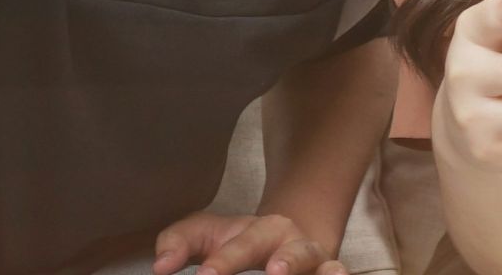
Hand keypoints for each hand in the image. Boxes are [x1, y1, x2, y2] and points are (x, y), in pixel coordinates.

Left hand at [151, 211, 344, 274]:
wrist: (289, 240)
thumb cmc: (240, 243)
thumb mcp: (209, 237)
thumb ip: (180, 243)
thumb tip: (161, 267)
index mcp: (263, 231)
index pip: (241, 246)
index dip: (225, 261)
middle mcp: (294, 244)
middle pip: (287, 253)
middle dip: (279, 263)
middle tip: (270, 274)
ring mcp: (316, 263)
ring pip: (319, 264)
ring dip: (306, 268)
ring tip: (287, 274)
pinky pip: (340, 274)